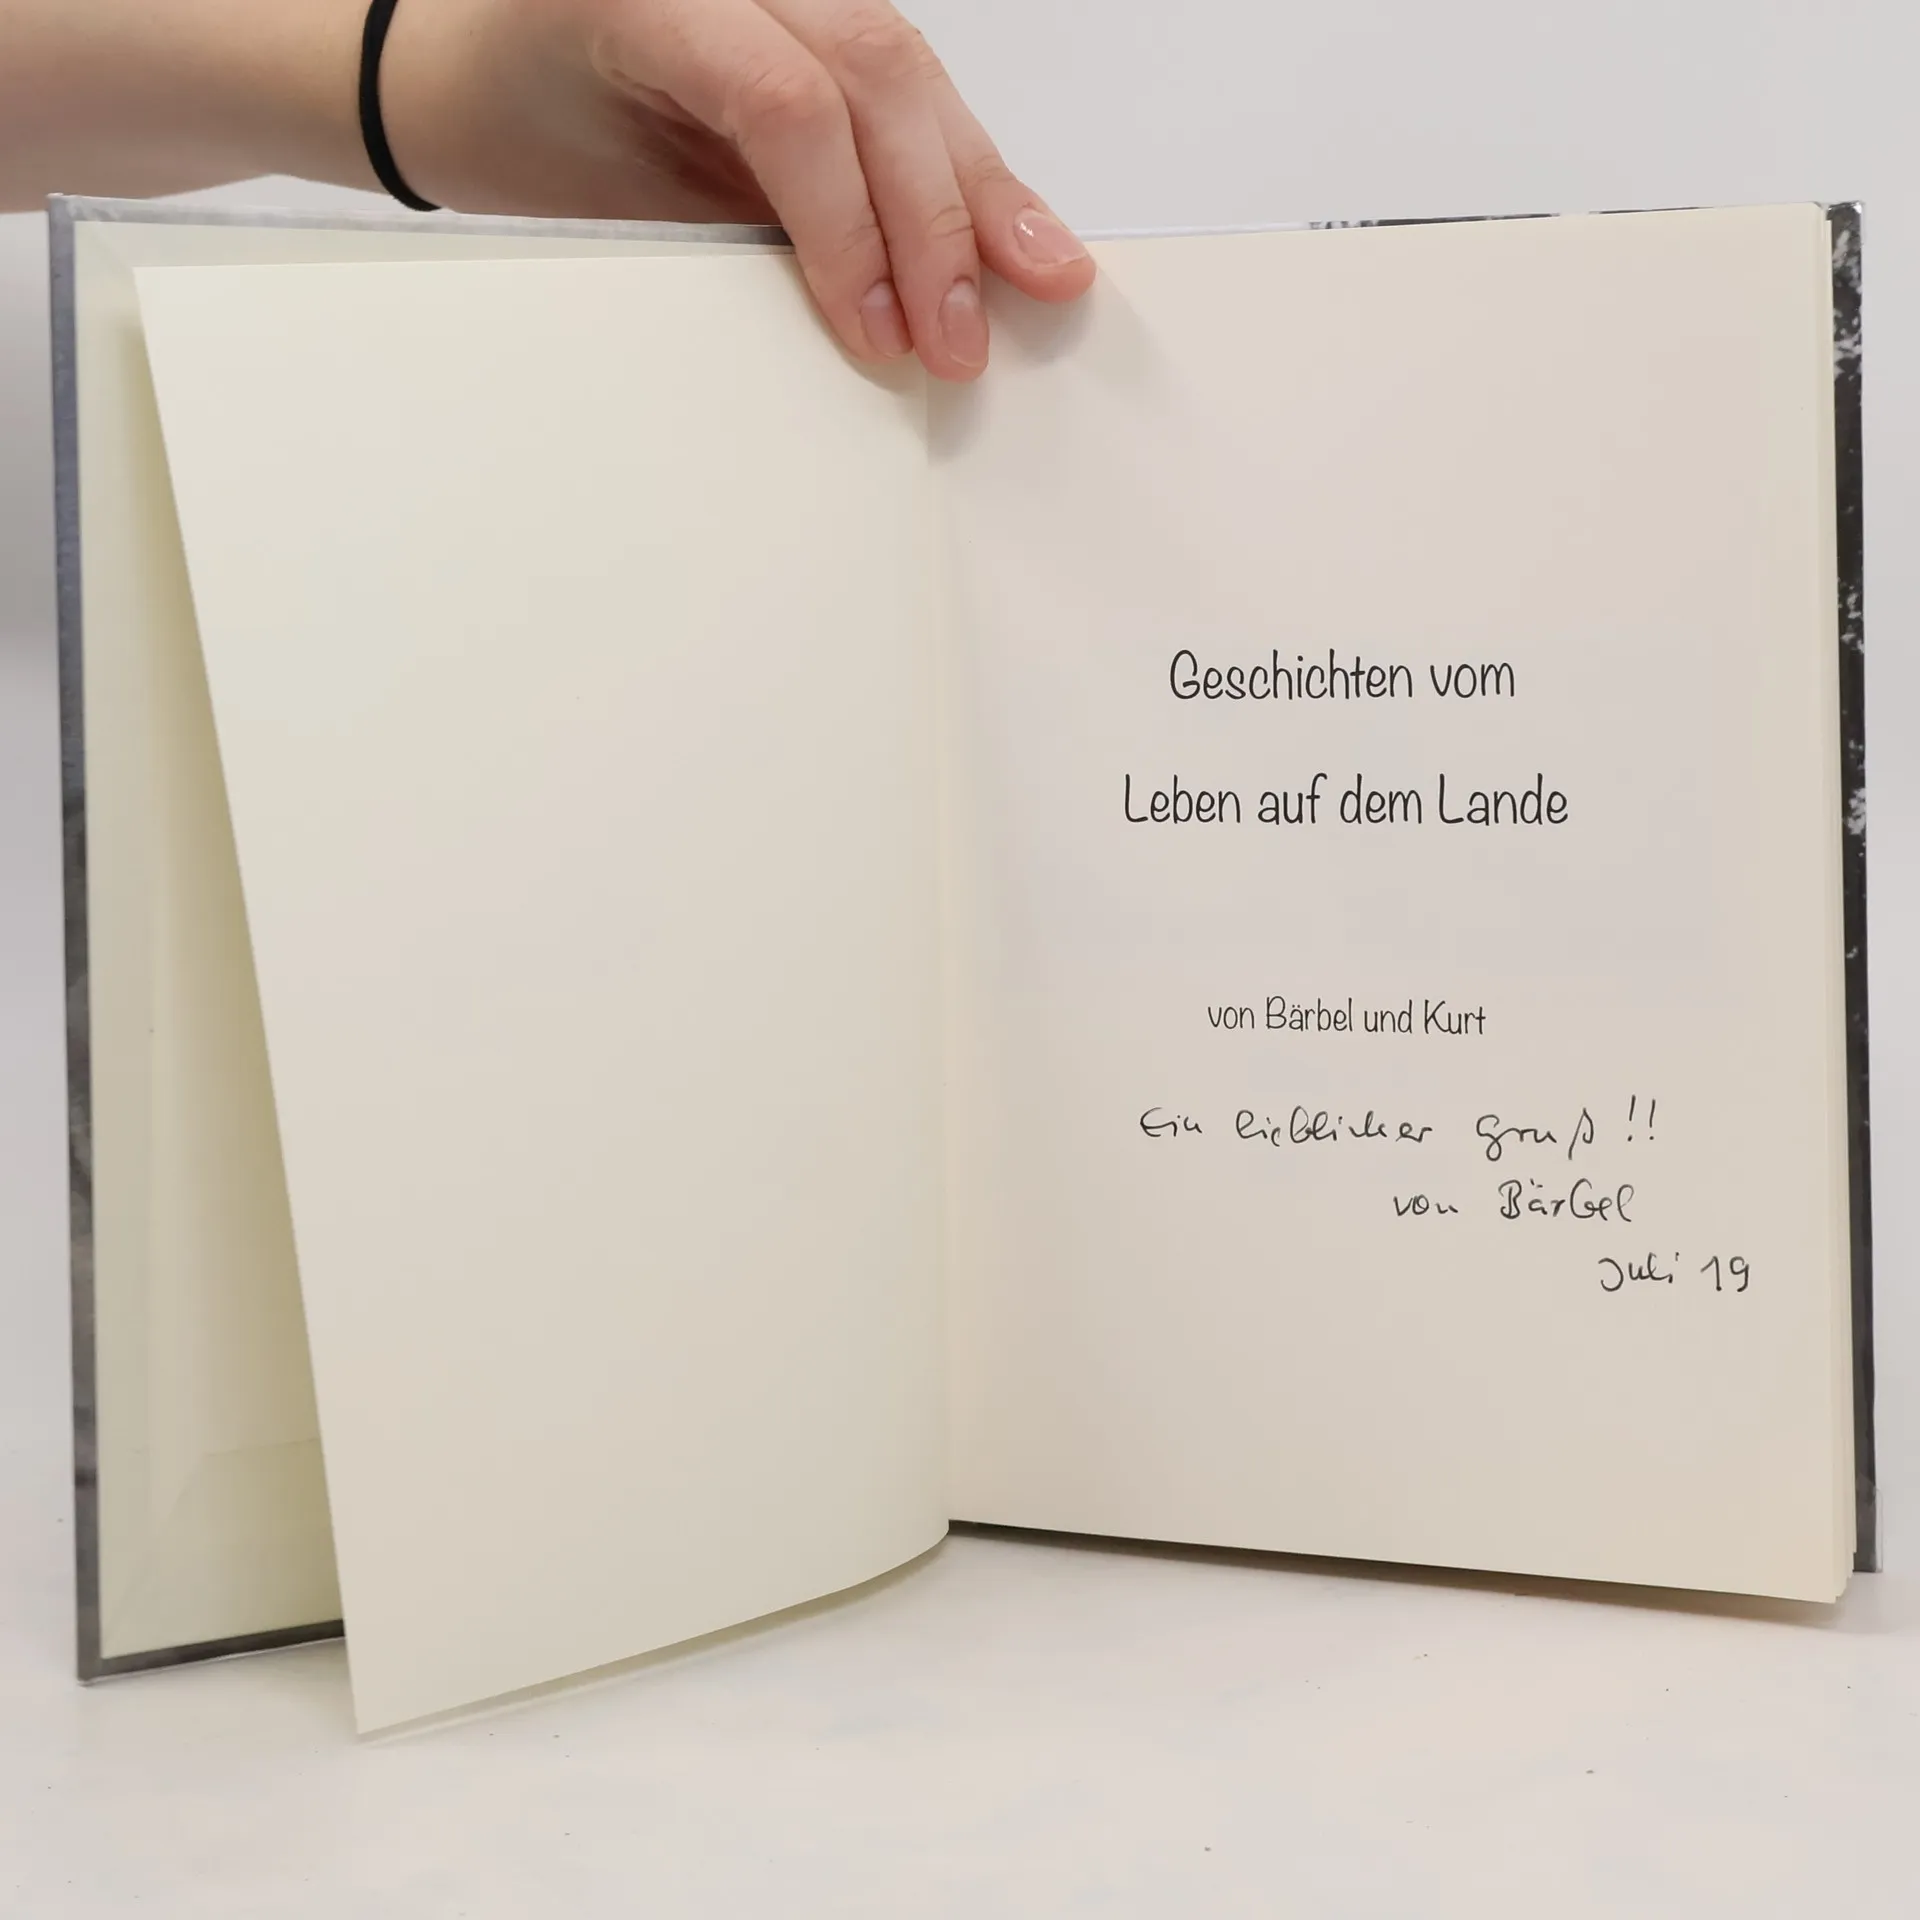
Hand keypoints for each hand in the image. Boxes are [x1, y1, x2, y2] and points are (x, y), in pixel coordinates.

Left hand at [380, 0, 1095, 378]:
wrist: (466, 67)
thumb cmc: (512, 126)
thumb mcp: (607, 200)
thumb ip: (734, 235)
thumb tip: (862, 324)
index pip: (787, 102)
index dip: (846, 227)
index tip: (877, 336)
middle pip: (875, 75)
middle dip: (935, 220)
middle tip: (963, 338)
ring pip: (911, 75)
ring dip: (981, 192)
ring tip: (1044, 279)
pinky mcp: (815, 18)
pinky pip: (905, 89)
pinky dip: (962, 170)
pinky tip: (1017, 232)